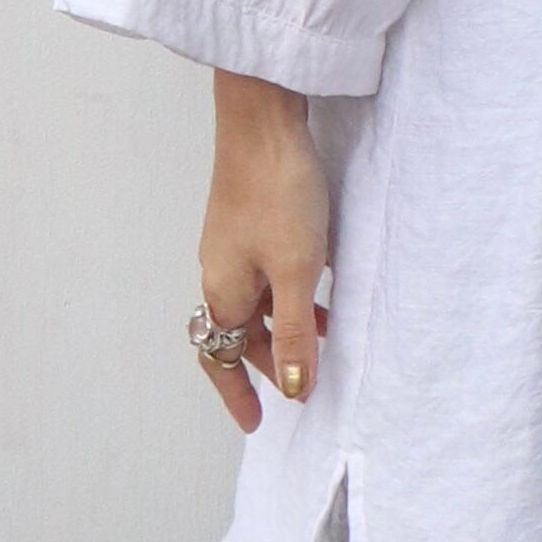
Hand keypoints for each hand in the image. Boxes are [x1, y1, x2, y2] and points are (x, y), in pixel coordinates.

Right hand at [198, 72, 330, 436]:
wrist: (264, 119)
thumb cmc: (278, 192)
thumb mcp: (297, 273)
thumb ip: (294, 333)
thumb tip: (291, 388)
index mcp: (222, 290)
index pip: (218, 357)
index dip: (236, 393)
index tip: (255, 423)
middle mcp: (219, 270)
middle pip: (237, 332)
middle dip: (263, 362)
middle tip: (296, 384)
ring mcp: (233, 244)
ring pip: (255, 302)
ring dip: (283, 328)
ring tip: (322, 341)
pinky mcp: (250, 220)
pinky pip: (266, 275)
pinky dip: (289, 296)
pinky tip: (321, 289)